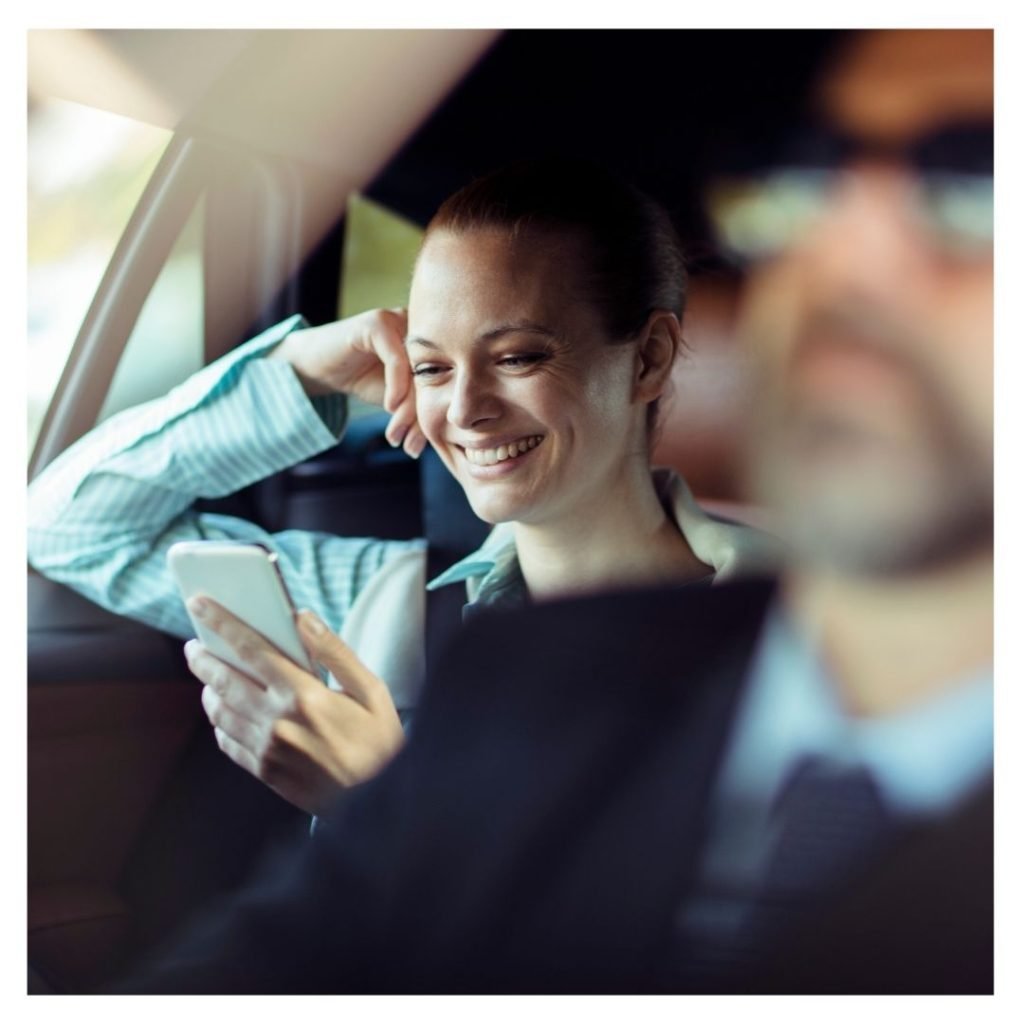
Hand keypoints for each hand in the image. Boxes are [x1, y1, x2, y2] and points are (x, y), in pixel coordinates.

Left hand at [184, 596, 405, 815]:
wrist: (377, 801)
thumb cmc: (378, 741)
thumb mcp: (371, 690)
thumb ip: (335, 651)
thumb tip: (303, 618)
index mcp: (305, 696)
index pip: (252, 649)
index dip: (222, 623)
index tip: (201, 604)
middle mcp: (279, 722)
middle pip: (225, 680)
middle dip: (203, 657)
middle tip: (194, 644)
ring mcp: (267, 750)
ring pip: (220, 711)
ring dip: (207, 688)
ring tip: (207, 674)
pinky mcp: (264, 772)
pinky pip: (227, 741)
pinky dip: (218, 722)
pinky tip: (224, 711)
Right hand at [270, 308, 424, 456]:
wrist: (317, 364)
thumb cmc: (361, 377)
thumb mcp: (395, 398)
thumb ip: (418, 407)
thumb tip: (442, 435)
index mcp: (430, 344)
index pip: (439, 385)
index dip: (428, 420)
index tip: (416, 448)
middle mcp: (418, 328)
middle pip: (429, 380)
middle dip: (418, 419)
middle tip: (409, 448)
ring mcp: (399, 320)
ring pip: (415, 372)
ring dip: (407, 410)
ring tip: (395, 436)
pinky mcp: (378, 322)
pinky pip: (397, 359)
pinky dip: (396, 387)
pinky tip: (389, 408)